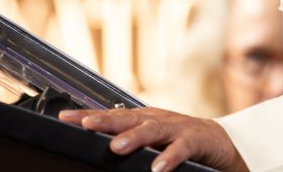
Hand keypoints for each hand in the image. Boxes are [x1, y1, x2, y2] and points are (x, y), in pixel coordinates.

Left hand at [58, 107, 247, 171]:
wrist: (218, 142)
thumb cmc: (178, 142)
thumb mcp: (150, 142)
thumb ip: (128, 144)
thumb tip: (100, 152)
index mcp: (143, 120)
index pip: (111, 116)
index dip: (89, 115)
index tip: (64, 117)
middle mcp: (157, 119)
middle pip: (128, 117)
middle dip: (106, 120)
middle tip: (86, 125)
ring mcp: (176, 128)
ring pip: (153, 129)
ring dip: (135, 137)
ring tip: (118, 147)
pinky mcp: (195, 140)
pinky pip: (181, 148)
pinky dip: (170, 156)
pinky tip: (158, 167)